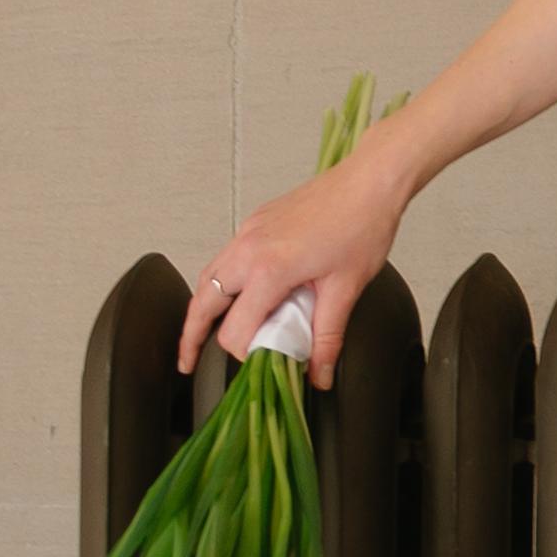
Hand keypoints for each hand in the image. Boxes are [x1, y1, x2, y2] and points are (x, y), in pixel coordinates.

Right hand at [179, 133, 409, 388]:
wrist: (369, 180)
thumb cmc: (362, 227)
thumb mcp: (346, 289)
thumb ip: (327, 337)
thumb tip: (319, 375)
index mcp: (268, 270)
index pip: (235, 330)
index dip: (244, 355)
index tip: (260, 366)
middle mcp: (248, 249)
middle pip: (203, 302)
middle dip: (191, 336)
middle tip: (186, 363)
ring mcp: (248, 232)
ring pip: (208, 277)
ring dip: (203, 307)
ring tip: (201, 333)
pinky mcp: (255, 221)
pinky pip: (226, 258)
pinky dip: (221, 281)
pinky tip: (238, 295)